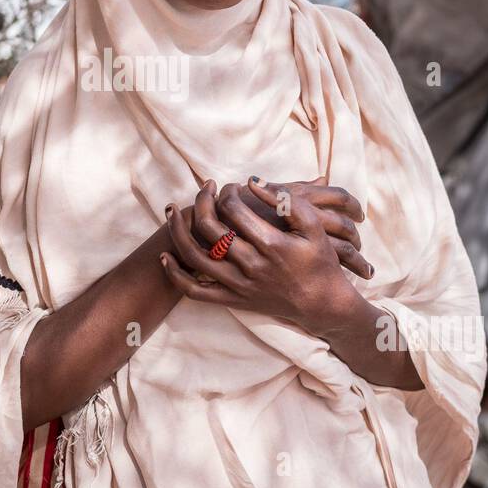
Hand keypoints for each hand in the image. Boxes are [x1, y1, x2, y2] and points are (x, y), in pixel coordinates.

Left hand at [158, 179, 356, 333]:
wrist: (322, 305)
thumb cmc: (319, 260)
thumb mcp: (313, 226)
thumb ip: (286, 201)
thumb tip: (253, 182)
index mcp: (272, 244)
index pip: (233, 209)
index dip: (227, 192)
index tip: (233, 187)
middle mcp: (251, 266)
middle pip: (209, 228)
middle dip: (202, 200)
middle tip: (206, 188)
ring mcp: (238, 285)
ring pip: (195, 257)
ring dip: (176, 231)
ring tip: (171, 211)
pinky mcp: (232, 300)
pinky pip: (194, 291)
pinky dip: (175, 274)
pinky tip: (165, 256)